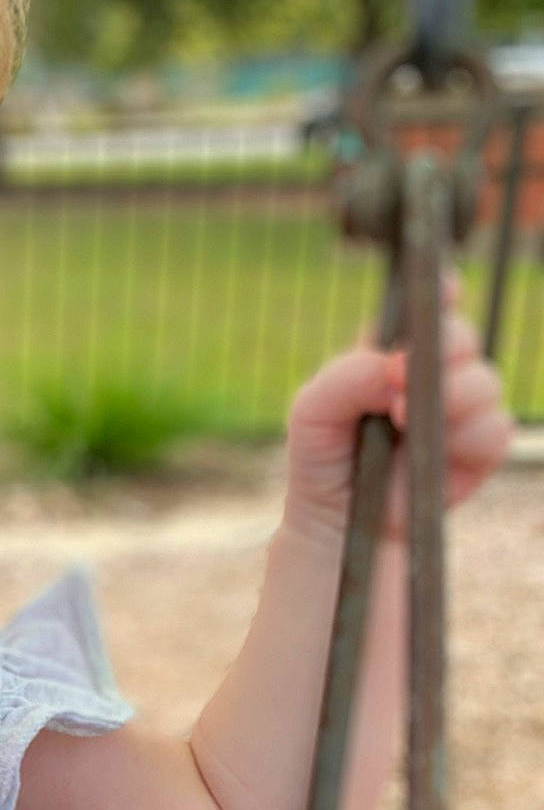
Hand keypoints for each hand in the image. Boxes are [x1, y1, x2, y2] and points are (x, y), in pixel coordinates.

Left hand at [285, 289, 514, 545]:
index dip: (440, 292)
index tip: (444, 288)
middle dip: (442, 348)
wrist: (337, 521)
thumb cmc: (321, 456)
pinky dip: (467, 437)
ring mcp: (459, 411)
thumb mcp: (313, 409)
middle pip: (463, 336)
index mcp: (392, 350)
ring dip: (451, 396)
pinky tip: (434, 452)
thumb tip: (397, 365)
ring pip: (485, 381)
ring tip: (404, 421)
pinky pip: (495, 430)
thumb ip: (347, 376)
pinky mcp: (477, 452)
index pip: (427, 308)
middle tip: (399, 375)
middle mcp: (432, 374)